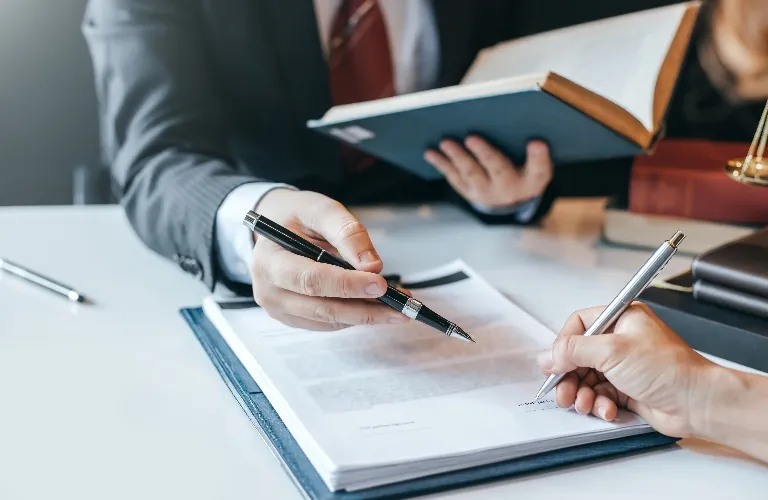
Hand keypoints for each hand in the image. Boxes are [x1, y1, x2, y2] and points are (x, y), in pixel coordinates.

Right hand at [250, 189, 408, 329]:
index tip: (380, 284)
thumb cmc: (297, 216)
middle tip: (400, 307)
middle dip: (364, 309)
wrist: (276, 228)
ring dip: (366, 315)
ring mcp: (278, 308)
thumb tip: (371, 265)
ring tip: (397, 306)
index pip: (310, 280)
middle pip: (321, 307)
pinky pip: (328, 323)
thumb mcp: (320, 209)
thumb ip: (346, 232)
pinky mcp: (292, 317)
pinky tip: (377, 306)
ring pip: (328, 320)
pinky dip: (354, 316)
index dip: (347, 285)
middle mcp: (268, 289)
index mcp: (269, 259)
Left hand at [424, 137, 551, 207]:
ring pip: (471, 174)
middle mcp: (510, 189)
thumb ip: (533, 146)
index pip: (540, 169)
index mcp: (533, 179)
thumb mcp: (536, 160)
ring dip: (457, 157)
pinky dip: (441, 163)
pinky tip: (430, 152)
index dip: (539, 156)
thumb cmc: (525, 167)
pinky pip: (454, 177)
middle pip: (499, 170)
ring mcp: (487, 193)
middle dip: (485, 154)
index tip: (537, 142)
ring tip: (445, 142)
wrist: (511, 198)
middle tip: (472, 137)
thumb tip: (516, 118)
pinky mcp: (469, 192)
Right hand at [537, 303, 717, 437]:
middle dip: (568, 376)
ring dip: (581, 393)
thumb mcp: (612, 351)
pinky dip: (598, 404)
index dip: (563, 344)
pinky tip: (606, 409)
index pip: (579, 325)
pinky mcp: (627, 389)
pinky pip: (600, 395)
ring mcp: (623, 366)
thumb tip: (548, 356)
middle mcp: (621, 340)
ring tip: (583, 403)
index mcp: (621, 319)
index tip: (554, 363)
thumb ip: (574, 350)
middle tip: (562, 391)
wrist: (697, 403)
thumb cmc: (667, 369)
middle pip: (578, 355)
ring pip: (586, 378)